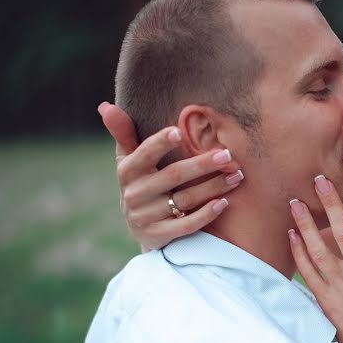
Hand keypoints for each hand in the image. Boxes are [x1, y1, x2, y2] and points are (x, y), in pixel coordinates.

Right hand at [99, 101, 243, 250]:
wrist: (142, 227)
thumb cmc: (142, 183)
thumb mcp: (130, 161)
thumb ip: (124, 134)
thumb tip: (106, 106)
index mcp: (127, 171)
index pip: (144, 153)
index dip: (160, 143)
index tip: (180, 132)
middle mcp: (134, 194)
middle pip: (173, 176)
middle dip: (202, 165)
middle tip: (227, 155)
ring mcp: (146, 217)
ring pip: (184, 200)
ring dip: (213, 187)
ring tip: (236, 175)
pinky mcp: (159, 236)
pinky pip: (186, 225)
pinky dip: (206, 214)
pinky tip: (224, 202)